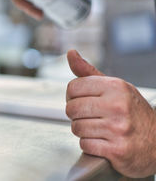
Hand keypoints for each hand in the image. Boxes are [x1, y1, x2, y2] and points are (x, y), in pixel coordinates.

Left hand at [66, 50, 155, 176]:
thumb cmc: (132, 112)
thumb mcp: (115, 87)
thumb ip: (88, 72)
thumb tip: (70, 53)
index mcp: (116, 87)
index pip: (73, 87)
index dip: (72, 96)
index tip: (81, 100)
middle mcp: (118, 106)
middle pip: (72, 108)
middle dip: (76, 114)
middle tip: (89, 117)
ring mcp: (118, 129)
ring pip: (76, 127)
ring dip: (83, 131)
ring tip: (97, 129)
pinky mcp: (117, 150)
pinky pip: (85, 145)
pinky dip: (89, 145)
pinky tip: (102, 141)